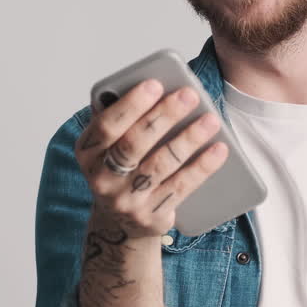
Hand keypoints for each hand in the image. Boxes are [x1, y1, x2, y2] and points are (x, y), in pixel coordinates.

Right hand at [73, 79, 228, 238]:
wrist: (120, 222)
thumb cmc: (120, 167)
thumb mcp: (110, 143)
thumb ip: (121, 116)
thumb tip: (151, 86)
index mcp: (88, 151)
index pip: (107, 125)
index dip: (131, 104)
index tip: (155, 84)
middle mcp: (102, 178)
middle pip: (135, 143)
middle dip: (165, 116)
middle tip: (189, 95)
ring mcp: (126, 200)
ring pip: (161, 164)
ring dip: (189, 138)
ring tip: (210, 120)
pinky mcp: (151, 216)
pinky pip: (181, 186)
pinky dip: (202, 166)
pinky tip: (218, 149)